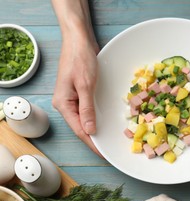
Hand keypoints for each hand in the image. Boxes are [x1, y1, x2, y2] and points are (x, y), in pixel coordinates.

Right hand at [52, 36, 101, 154]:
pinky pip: (88, 110)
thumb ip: (87, 109)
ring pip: (85, 119)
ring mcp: (72, 99)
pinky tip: (104, 123)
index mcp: (63, 104)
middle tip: (109, 150)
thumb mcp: (85, 85)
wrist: (79, 41)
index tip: (103, 153)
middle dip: (95, 138)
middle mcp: (66, 104)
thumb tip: (90, 130)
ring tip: (108, 140)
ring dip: (96, 129)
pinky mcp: (80, 93)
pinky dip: (96, 118)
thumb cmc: (80, 60)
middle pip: (81, 127)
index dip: (92, 143)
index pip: (80, 130)